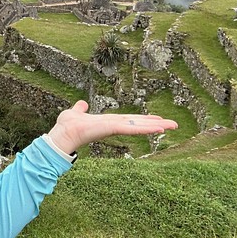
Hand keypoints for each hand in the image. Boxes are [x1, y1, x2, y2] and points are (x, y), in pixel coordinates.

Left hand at [47, 100, 178, 154]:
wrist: (62, 133)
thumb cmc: (67, 125)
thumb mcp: (76, 112)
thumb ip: (80, 109)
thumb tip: (82, 104)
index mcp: (108, 121)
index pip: (129, 119)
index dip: (142, 119)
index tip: (156, 119)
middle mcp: (113, 125)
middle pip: (138, 122)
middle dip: (155, 123)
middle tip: (173, 124)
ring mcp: (113, 127)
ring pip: (138, 125)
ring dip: (155, 125)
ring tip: (171, 126)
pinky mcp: (112, 128)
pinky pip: (131, 128)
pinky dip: (144, 128)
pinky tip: (157, 128)